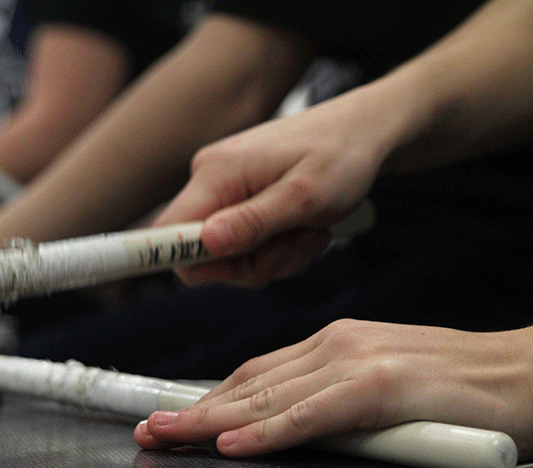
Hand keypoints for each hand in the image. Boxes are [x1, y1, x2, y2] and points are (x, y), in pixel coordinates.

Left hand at [135, 318, 532, 460]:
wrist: (522, 374)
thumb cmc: (456, 384)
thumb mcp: (379, 380)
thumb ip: (332, 397)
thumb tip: (287, 422)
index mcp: (335, 343)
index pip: (256, 372)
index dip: (210, 396)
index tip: (175, 414)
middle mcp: (337, 345)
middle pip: (250, 383)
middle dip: (196, 409)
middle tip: (152, 427)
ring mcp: (357, 363)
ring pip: (269, 397)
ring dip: (214, 421)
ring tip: (173, 436)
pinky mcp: (381, 387)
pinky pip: (312, 413)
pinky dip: (269, 430)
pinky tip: (236, 443)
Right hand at [154, 87, 392, 286]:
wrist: (365, 131)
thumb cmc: (342, 156)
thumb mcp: (305, 197)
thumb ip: (254, 223)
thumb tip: (205, 245)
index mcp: (216, 173)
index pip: (167, 235)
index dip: (185, 263)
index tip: (227, 271)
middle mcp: (210, 178)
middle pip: (203, 255)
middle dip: (252, 264)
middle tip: (296, 245)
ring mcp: (224, 189)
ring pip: (230, 255)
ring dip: (273, 257)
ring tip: (309, 231)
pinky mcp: (240, 197)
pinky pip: (246, 244)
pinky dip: (278, 248)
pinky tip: (304, 227)